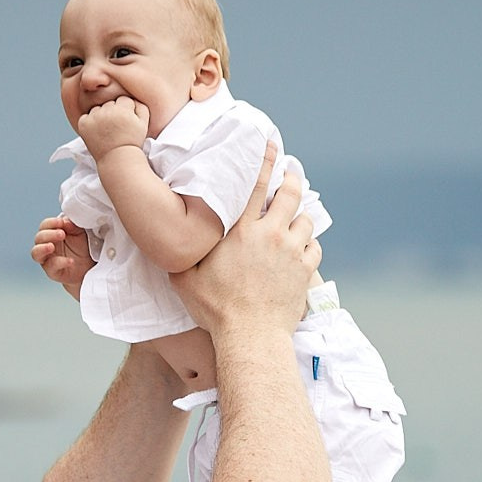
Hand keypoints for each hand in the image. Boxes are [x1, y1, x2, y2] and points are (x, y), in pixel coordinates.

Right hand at [31, 216, 92, 297]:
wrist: (90, 265)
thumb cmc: (82, 247)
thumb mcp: (81, 232)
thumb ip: (72, 225)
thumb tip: (65, 221)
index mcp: (51, 233)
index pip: (44, 226)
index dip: (51, 223)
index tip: (61, 222)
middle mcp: (46, 245)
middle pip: (38, 238)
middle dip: (48, 234)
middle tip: (62, 234)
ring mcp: (47, 259)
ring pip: (36, 253)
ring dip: (42, 248)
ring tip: (51, 247)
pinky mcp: (52, 272)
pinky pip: (51, 267)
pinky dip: (60, 262)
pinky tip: (70, 261)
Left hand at [77, 96, 149, 157]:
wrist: (117, 161)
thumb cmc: (132, 142)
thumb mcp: (143, 124)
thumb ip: (141, 106)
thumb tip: (133, 96)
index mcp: (123, 110)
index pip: (124, 100)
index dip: (127, 112)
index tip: (127, 123)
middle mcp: (107, 112)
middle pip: (110, 103)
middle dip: (114, 113)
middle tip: (117, 129)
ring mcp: (94, 118)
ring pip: (98, 109)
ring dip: (101, 116)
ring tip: (107, 131)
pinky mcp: (83, 125)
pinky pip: (86, 116)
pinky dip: (90, 123)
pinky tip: (98, 133)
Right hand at [170, 141, 318, 335]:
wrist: (251, 336)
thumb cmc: (216, 310)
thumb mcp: (185, 280)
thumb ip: (180, 256)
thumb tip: (166, 240)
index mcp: (241, 231)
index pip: (256, 185)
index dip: (264, 160)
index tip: (270, 144)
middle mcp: (270, 234)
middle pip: (290, 194)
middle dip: (292, 179)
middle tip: (291, 173)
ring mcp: (291, 252)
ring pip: (307, 220)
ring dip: (301, 215)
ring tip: (297, 216)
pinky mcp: (306, 271)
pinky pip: (315, 248)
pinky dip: (310, 245)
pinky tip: (304, 247)